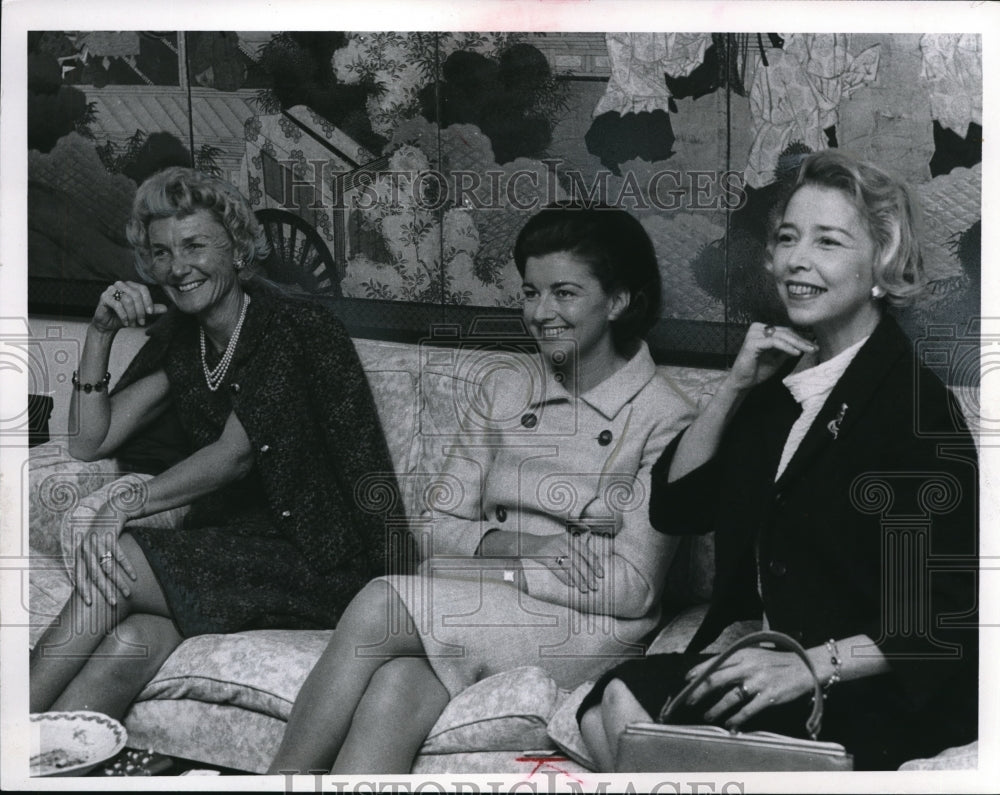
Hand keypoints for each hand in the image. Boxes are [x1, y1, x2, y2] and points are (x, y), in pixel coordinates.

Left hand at [72, 506, 137, 606]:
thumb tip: (91, 585)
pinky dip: (127, 567)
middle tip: (112, 603)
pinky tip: (134, 577)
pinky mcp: (110, 536)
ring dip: (119, 582)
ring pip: (108, 567)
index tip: (90, 604)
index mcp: (79, 553)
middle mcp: (85, 548)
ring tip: (127, 593)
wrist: (111, 511)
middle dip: (104, 590)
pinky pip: (119, 556)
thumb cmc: (102, 534)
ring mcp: (98, 542)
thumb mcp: (92, 547)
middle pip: (94, 574)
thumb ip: (89, 562)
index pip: (78, 576)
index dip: (83, 590)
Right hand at [92, 281, 167, 332]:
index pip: (143, 289)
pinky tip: (125, 322)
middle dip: (140, 310)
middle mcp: (121, 285)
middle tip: (141, 322)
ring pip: (127, 300)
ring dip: (132, 314)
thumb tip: (166, 308)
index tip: (150, 313)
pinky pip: (117, 305)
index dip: (148, 301)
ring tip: (133, 323)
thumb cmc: (124, 316)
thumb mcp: (140, 313)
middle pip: (136, 295)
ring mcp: (111, 289)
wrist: (108, 323)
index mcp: (130, 285)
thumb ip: (151, 309)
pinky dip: (123, 315)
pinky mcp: (104, 297)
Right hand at [527, 531, 606, 592]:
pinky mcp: (545, 556)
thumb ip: (576, 544)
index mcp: (569, 538)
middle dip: (588, 574)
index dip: (595, 563)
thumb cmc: (549, 545)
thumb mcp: (563, 540)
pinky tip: (571, 586)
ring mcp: (554, 549)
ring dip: (578, 579)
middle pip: (579, 560)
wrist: (528, 544)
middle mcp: (562, 542)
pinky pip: (558, 569)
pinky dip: (565, 578)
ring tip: (585, 589)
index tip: (601, 574)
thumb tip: (591, 544)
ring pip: (570, 566)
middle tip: (595, 586)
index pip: (586, 551)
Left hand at [682, 647, 815, 730]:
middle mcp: (748, 666)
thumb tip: (713, 672)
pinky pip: (748, 710)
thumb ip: (735, 662)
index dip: (698, 672)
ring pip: (730, 697)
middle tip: (689, 700)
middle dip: (700, 691)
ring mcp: (758, 681)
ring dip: (716, 708)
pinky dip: (737, 719)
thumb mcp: (754, 655)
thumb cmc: (775, 662)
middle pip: (717, 679)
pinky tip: (730, 725)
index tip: (686, 680)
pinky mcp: (769, 696)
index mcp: (742, 654)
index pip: (714, 662)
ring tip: (707, 715)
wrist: (804, 667)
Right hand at [725, 323, 817, 391]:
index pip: (785, 331)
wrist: (742, 382)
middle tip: (814, 348)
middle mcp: (757, 328)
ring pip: (781, 336)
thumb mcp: (777, 358)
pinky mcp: (752, 342)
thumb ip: (788, 349)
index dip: (800, 338)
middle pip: (785, 332)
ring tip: (808, 350)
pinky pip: (774, 342)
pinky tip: (796, 353)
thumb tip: (806, 344)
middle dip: (801, 341)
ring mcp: (753, 334)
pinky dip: (786, 347)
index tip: (813, 347)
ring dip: (797, 343)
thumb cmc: (757, 370)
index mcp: (762, 329)